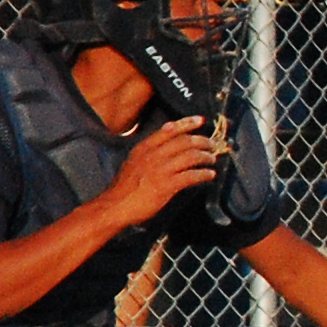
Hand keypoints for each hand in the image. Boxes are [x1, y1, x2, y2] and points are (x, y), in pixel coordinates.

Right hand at [104, 118, 218, 225]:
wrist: (114, 207)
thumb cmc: (124, 186)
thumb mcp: (134, 161)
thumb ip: (151, 147)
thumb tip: (168, 129)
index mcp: (144, 148)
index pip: (169, 130)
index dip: (187, 123)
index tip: (200, 120)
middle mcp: (153, 156)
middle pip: (184, 142)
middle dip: (202, 141)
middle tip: (212, 144)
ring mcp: (160, 170)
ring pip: (191, 156)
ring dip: (205, 157)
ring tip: (212, 159)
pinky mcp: (167, 185)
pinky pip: (191, 175)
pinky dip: (204, 174)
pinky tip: (209, 175)